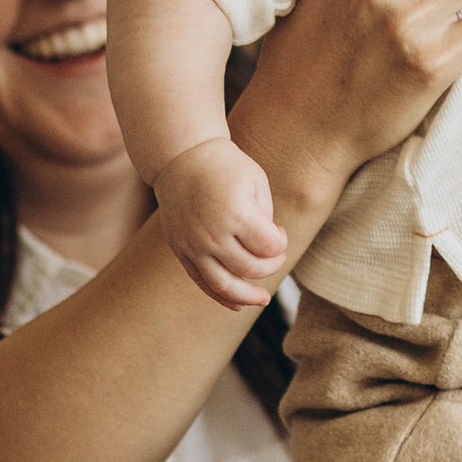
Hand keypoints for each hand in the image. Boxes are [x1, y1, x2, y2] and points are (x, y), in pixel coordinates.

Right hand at [152, 137, 289, 314]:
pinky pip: (202, 282)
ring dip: (247, 297)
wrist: (181, 157)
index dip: (281, 243)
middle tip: (275, 254)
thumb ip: (265, 218)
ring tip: (263, 300)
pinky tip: (238, 305)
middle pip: (250, 268)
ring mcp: (193, 245)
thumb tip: (269, 250)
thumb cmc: (226, 167)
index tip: (278, 231)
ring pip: (223, 285)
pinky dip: (220, 297)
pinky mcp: (181, 251)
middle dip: (270, 265)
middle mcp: (211, 233)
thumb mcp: (256, 182)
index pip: (268, 246)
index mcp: (234, 213)